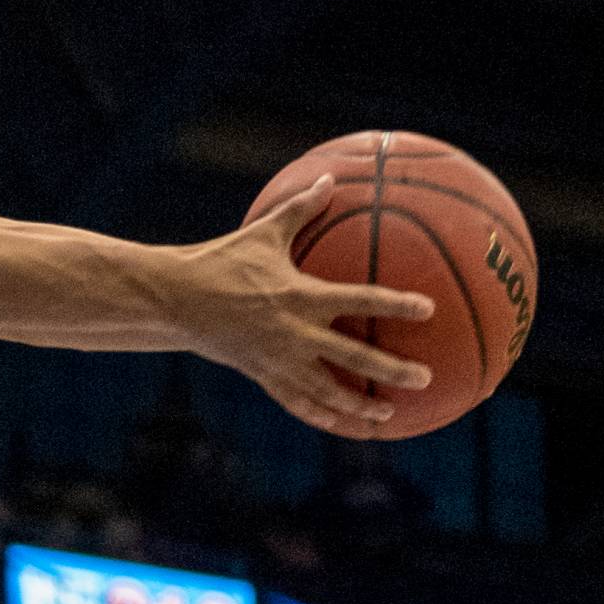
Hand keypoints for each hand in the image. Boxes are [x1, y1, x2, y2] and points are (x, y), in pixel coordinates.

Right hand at [173, 187, 434, 434]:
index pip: (359, 299)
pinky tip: (345, 426)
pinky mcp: (263, 376)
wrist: (175, 300)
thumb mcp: (263, 232)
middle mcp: (294, 333)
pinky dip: (323, 417)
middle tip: (424, 378)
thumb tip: (330, 177)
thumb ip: (302, 208)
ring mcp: (278, 360)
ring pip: (327, 391)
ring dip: (359, 406)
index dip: (395, 304)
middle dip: (391, 370)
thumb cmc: (220, 261)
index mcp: (300, 296)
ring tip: (388, 415)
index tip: (428, 309)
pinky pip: (297, 403)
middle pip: (353, 357)